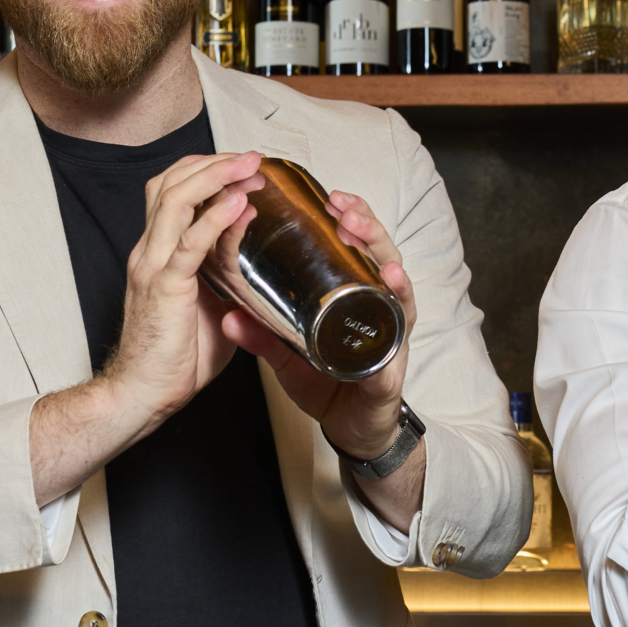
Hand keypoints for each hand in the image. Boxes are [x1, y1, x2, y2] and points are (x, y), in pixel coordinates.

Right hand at [100, 151, 263, 428]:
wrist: (142, 395)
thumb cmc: (176, 358)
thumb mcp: (212, 306)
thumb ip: (227, 279)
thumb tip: (256, 263)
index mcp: (158, 252)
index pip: (173, 191)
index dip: (206, 170)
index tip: (243, 165)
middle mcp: (150, 251)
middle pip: (171, 183)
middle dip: (213, 162)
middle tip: (252, 156)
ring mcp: (153, 266)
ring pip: (176, 200)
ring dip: (215, 177)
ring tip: (249, 165)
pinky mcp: (164, 288)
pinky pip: (189, 244)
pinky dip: (215, 218)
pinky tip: (239, 203)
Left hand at [221, 187, 416, 461]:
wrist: (352, 429)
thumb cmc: (329, 383)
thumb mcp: (289, 355)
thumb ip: (262, 334)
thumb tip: (228, 313)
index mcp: (353, 296)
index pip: (353, 249)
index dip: (344, 220)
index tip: (326, 198)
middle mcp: (378, 304)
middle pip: (378, 253)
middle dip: (363, 224)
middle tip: (341, 206)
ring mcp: (390, 328)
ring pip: (394, 279)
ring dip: (378, 250)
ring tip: (359, 230)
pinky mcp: (393, 356)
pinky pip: (398, 326)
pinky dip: (398, 300)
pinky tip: (391, 280)